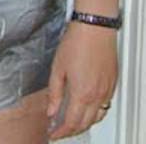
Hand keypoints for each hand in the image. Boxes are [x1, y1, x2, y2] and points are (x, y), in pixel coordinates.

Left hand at [46, 20, 117, 139]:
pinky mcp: (112, 83)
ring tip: (71, 120)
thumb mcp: (57, 68)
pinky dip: (95, 111)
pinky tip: (86, 106)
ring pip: (97, 117)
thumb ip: (54, 92)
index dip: (61, 132)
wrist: (94, 28)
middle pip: (86, 124)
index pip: (72, 123)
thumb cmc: (76, 43)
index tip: (53, 133)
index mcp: (81, 93)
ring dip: (84, 123)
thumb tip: (51, 110)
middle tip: (60, 129)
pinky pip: (105, 105)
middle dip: (72, 131)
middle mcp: (97, 96)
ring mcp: (107, 90)